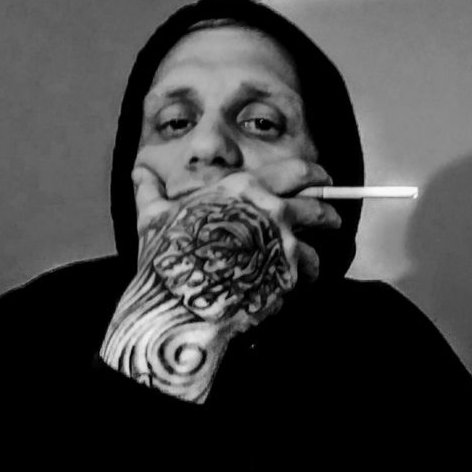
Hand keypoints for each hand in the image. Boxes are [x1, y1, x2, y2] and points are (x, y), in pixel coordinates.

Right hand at [100, 161, 340, 402]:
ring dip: (318, 250)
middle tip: (333, 218)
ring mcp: (282, 243)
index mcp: (242, 188)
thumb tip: (139, 174)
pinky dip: (307, 279)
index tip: (321, 180)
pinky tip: (299, 284)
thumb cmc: (167, 255)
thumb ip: (151, 193)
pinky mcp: (288, 276)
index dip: (313, 174)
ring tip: (314, 259)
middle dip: (328, 211)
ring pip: (317, 243)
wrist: (180, 300)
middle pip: (316, 206)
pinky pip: (309, 274)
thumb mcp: (153, 217)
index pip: (294, 171)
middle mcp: (270, 209)